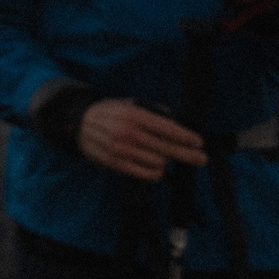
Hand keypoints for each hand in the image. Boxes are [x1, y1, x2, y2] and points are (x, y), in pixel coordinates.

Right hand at [77, 98, 206, 180]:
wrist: (77, 124)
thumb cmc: (109, 114)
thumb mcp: (129, 104)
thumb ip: (152, 111)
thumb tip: (177, 120)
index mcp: (133, 115)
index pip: (166, 128)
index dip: (185, 137)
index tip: (198, 142)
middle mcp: (127, 132)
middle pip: (167, 148)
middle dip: (188, 154)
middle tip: (201, 158)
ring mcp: (121, 150)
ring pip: (159, 163)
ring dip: (166, 161)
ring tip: (166, 157)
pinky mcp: (116, 164)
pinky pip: (146, 174)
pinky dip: (156, 173)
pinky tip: (157, 167)